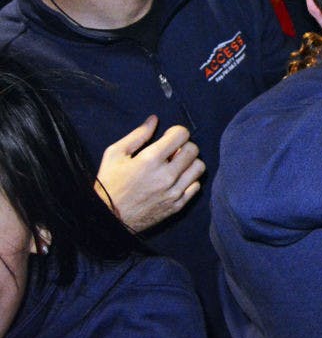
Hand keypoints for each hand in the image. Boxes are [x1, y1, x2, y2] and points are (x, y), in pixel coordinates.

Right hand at [95, 116, 205, 231]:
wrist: (108, 218)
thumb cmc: (109, 183)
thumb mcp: (115, 154)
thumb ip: (137, 135)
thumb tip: (154, 119)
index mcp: (150, 159)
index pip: (182, 134)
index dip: (176, 132)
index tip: (168, 137)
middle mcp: (166, 175)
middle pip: (193, 149)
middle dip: (184, 146)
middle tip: (172, 151)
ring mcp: (174, 192)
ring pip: (199, 167)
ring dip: (189, 163)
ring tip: (176, 165)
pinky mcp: (177, 205)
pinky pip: (196, 186)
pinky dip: (189, 181)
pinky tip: (175, 180)